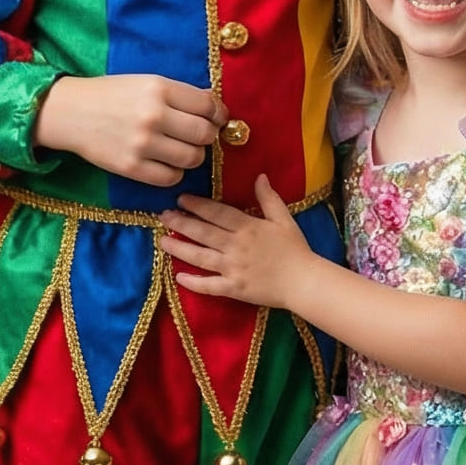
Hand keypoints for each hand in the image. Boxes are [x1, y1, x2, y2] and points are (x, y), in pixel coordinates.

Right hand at [34, 75, 223, 186]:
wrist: (72, 112)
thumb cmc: (113, 94)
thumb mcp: (147, 82)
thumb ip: (179, 94)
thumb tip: (214, 108)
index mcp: (159, 88)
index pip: (207, 105)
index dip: (218, 114)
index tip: (217, 118)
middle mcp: (153, 115)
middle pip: (204, 134)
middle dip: (208, 136)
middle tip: (200, 135)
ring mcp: (142, 144)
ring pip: (192, 158)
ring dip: (193, 155)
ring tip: (182, 149)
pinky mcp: (131, 168)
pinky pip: (171, 177)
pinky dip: (175, 172)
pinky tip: (166, 162)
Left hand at [163, 176, 314, 310]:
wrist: (303, 281)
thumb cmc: (295, 248)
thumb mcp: (283, 218)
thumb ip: (269, 197)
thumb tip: (259, 175)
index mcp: (247, 227)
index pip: (217, 213)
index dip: (197, 205)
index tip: (180, 199)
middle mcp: (235, 246)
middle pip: (203, 232)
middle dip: (181, 223)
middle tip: (163, 216)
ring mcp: (232, 269)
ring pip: (200, 257)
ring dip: (180, 249)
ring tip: (162, 242)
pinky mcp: (233, 289)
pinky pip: (209, 286)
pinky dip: (193, 283)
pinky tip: (178, 277)